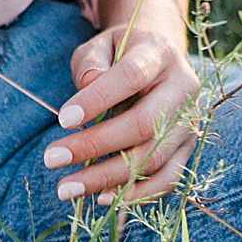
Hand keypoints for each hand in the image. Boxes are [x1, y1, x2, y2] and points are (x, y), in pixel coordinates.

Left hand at [43, 23, 200, 206]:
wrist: (159, 58)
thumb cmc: (121, 52)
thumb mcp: (101, 44)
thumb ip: (91, 60)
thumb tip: (88, 83)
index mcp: (160, 54)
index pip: (132, 76)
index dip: (98, 98)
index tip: (63, 119)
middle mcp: (183, 88)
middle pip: (144, 124)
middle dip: (95, 145)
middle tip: (52, 158)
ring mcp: (190, 121)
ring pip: (154, 158)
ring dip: (108, 178)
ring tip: (67, 187)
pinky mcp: (187, 148)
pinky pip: (167, 179)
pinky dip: (136, 194)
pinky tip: (101, 197)